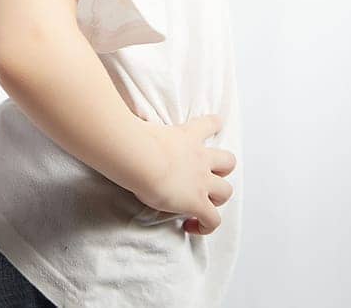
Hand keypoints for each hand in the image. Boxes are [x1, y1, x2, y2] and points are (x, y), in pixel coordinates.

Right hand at [136, 114, 236, 234]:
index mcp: (188, 135)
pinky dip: (206, 226)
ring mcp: (202, 181)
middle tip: (209, 176)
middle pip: (228, 161)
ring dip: (218, 197)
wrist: (142, 157)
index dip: (214, 124)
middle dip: (223, 170)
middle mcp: (200, 158)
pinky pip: (213, 220)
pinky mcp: (197, 203)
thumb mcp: (144, 128)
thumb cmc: (137, 140)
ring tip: (205, 204)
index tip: (216, 124)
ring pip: (226, 191)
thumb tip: (123, 127)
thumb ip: (144, 130)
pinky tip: (192, 226)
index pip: (209, 124)